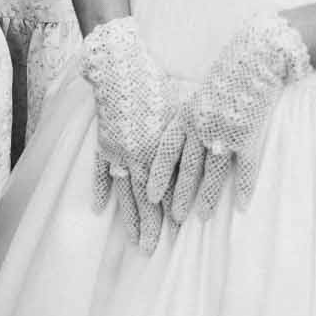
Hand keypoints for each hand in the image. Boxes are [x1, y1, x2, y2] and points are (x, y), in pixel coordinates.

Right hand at [80, 16, 176, 252]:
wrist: (120, 64)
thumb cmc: (157, 82)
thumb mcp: (181, 109)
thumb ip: (191, 136)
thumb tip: (215, 153)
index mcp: (158, 148)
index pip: (167, 190)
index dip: (172, 213)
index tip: (178, 233)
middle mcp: (136, 155)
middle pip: (144, 200)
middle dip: (149, 227)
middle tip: (151, 251)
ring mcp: (116, 150)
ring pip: (123, 193)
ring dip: (129, 219)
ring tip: (133, 242)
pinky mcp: (103, 141)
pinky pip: (100, 171)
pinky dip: (101, 189)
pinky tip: (101, 209)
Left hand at [147, 11, 310, 222]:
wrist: (255, 58)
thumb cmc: (226, 75)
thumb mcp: (199, 94)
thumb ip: (189, 118)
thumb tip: (179, 141)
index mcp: (186, 116)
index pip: (166, 152)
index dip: (158, 175)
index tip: (149, 196)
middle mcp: (201, 126)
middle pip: (187, 169)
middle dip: (179, 196)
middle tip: (173, 219)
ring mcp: (225, 132)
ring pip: (213, 173)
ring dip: (207, 198)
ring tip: (202, 219)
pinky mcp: (248, 134)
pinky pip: (245, 167)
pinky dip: (244, 187)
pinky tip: (242, 206)